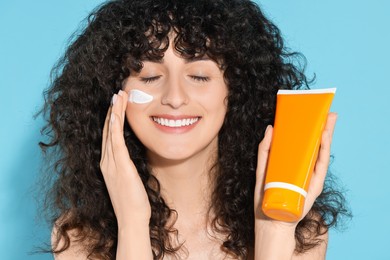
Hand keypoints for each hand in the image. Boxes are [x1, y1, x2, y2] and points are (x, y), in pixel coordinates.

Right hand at [100, 90, 150, 227]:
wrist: (131, 219)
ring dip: (114, 112)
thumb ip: (128, 166)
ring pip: (111, 131)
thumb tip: (133, 158)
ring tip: (118, 96)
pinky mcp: (120, 166)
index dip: (112, 119)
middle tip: (117, 94)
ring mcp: (111, 163)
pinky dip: (116, 125)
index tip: (117, 105)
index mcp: (108, 164)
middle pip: (108, 130)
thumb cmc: (133, 201)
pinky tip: (117, 113)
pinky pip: (116, 141)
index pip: (109, 136)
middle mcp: (106, 161)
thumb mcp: (129, 179)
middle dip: (112, 111)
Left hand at [254, 112, 337, 228]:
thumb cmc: (266, 197)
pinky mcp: (313, 187)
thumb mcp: (262, 170)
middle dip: (323, 130)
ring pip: (321, 155)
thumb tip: (271, 128)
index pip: (304, 145)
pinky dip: (323, 153)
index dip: (309, 130)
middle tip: (329, 113)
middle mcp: (304, 171)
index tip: (313, 113)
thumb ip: (265, 150)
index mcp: (293, 166)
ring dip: (326, 138)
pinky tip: (324, 141)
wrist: (270, 220)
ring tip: (328, 122)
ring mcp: (310, 179)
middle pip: (316, 147)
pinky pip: (320, 168)